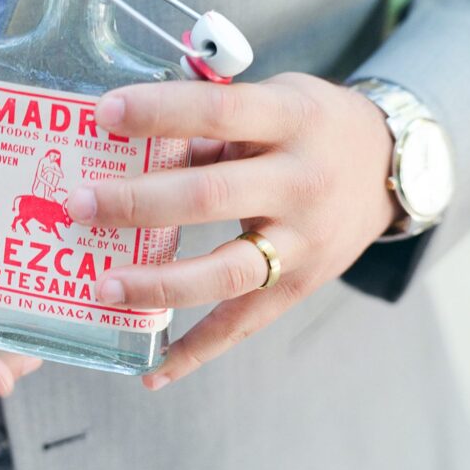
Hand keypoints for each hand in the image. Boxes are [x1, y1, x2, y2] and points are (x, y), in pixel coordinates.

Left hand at [66, 74, 399, 389]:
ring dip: (158, 284)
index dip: (160, 112)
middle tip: (79, 206)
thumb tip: (130, 137)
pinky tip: (153, 371)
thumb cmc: (312, 124)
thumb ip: (215, 121)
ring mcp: (303, 241)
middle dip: (138, 203)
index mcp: (292, 120)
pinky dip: (197, 351)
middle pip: (210, 198)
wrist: (390, 168)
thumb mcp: (276, 98)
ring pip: (226, 272)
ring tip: (102, 287)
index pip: (218, 113)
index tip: (104, 114)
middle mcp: (301, 182)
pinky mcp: (300, 285)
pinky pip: (244, 324)